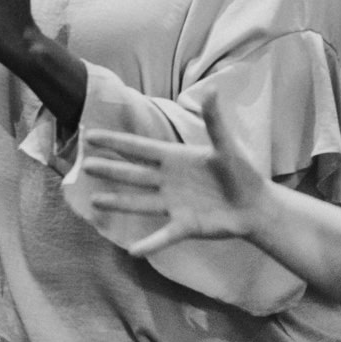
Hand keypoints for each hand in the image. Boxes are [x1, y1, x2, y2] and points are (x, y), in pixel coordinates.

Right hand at [82, 93, 275, 255]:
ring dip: (118, 202)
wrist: (255, 204)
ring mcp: (174, 204)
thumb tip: (212, 90)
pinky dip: (150, 243)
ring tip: (95, 201)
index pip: (139, 149)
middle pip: (133, 174)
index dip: (115, 142)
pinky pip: (163, 236)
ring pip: (139, 202)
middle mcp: (169, 181)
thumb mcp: (226, 145)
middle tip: (85, 165)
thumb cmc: (242, 172)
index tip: (91, 136)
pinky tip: (132, 251)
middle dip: (110, 169)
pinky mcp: (185, 225)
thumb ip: (215, 121)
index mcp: (175, 159)